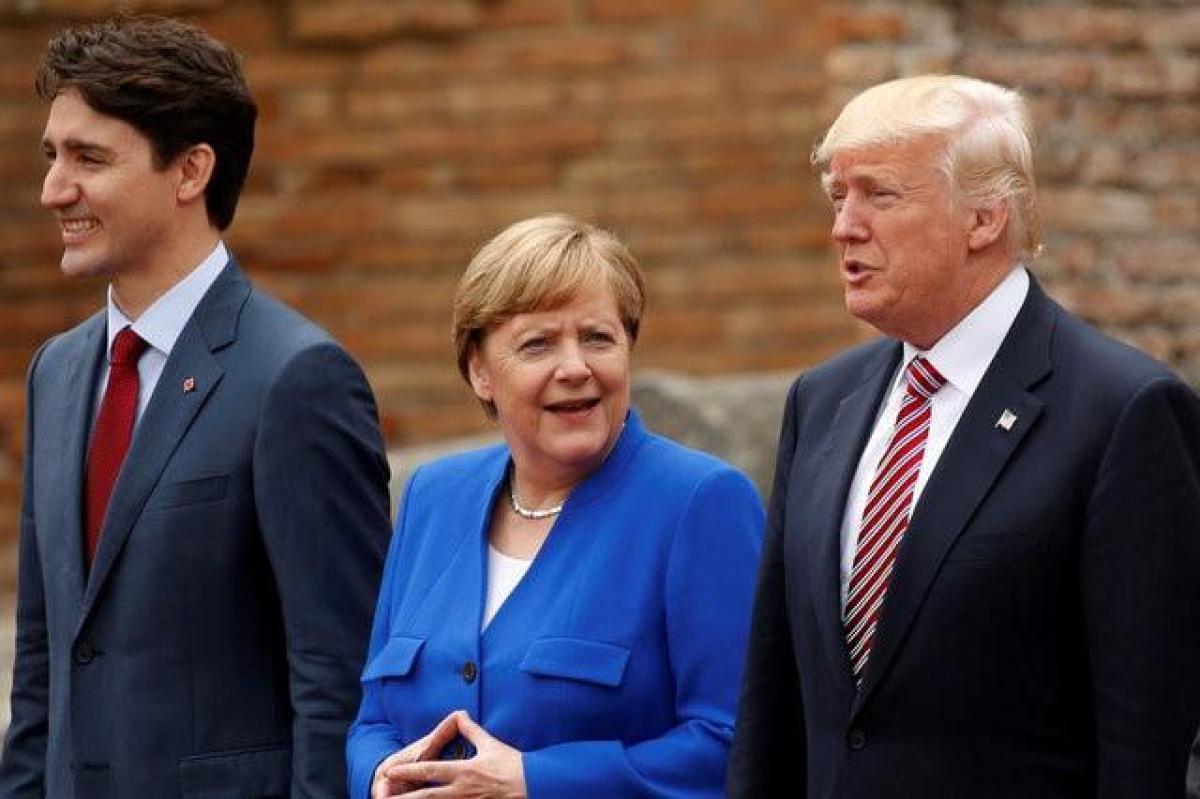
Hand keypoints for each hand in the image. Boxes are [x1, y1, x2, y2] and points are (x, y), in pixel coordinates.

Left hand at [383, 710, 526, 797]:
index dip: (409, 771)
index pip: (430, 770)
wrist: (533, 784)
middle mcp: (462, 790)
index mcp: (463, 771)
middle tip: (383, 798)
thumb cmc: (512, 764)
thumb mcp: (490, 743)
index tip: (390, 770)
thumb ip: (471, 731)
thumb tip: (461, 715)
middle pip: (426, 796)